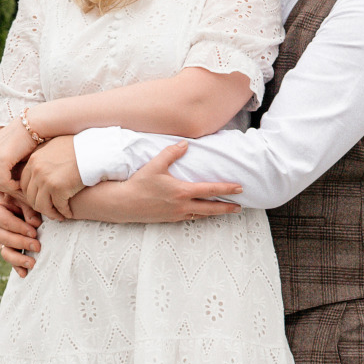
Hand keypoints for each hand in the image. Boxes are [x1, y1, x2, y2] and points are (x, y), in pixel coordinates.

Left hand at [0, 117, 35, 193]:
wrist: (35, 124)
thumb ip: (4, 163)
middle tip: (13, 193)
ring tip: (19, 188)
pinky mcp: (2, 158)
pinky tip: (21, 184)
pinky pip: (3, 181)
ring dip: (8, 188)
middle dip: (0, 189)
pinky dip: (12, 186)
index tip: (5, 192)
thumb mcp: (11, 150)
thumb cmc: (27, 137)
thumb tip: (4, 182)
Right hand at [0, 195, 41, 277]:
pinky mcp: (6, 249)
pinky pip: (10, 260)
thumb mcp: (24, 199)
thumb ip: (28, 209)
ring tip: (32, 263)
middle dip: (22, 244)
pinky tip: (25, 273)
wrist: (17, 204)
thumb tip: (34, 224)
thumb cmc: (21, 199)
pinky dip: (17, 267)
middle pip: (5, 239)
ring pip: (5, 253)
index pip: (6, 222)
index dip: (20, 228)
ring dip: (19, 259)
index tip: (34, 232)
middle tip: (37, 246)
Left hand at [20, 135, 83, 220]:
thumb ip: (43, 159)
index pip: (24, 183)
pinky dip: (64, 213)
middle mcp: (36, 169)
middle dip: (40, 206)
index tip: (40, 199)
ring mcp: (46, 179)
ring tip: (58, 214)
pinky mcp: (58, 189)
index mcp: (33, 159)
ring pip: (41, 206)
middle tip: (49, 209)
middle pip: (30, 196)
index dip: (32, 194)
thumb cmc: (78, 147)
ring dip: (50, 213)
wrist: (94, 150)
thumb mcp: (54, 147)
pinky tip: (68, 213)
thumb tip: (38, 173)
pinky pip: (58, 207)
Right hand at [70, 141, 243, 223]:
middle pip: (210, 208)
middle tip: (239, 207)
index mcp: (182, 191)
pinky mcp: (170, 219)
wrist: (124, 204)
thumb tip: (186, 143)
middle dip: (226, 208)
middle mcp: (182, 205)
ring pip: (201, 215)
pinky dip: (200, 215)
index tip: (238, 188)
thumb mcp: (155, 164)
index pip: (210, 190)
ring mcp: (176, 214)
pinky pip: (190, 217)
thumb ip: (172, 152)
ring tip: (225, 211)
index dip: (226, 189)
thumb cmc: (139, 183)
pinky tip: (201, 213)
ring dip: (214, 213)